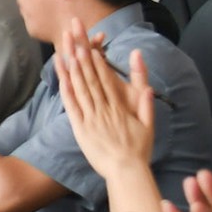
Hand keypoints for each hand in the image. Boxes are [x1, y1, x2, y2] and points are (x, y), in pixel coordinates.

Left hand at [55, 36, 155, 182]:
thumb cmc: (139, 150)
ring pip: (81, 90)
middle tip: (76, 41)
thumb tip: (149, 88)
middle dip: (84, 58)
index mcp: (119, 107)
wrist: (127, 170)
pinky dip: (67, 92)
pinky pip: (73, 108)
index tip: (92, 47)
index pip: (107, 80)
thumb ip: (148, 104)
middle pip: (92, 80)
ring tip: (68, 52)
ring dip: (74, 70)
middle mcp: (104, 109)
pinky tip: (62, 79)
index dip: (98, 62)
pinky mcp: (81, 129)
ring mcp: (92, 118)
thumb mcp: (149, 125)